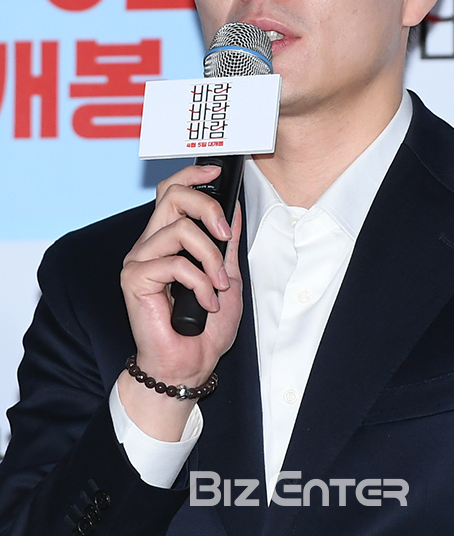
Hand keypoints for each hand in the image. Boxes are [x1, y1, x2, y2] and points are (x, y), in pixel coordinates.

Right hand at [118, 164, 242, 439]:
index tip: (218, 172)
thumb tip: (234, 208)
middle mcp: (150, 243)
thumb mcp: (228, 275)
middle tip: (225, 235)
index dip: (193, 176)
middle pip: (172, 196)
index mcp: (169, 239)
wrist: (190, 364)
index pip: (172, 192)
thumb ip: (227, 243)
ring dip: (210, 257)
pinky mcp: (135, 279)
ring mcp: (139, 260)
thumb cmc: (206, 326)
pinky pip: (174, 263)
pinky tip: (206, 302)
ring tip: (220, 284)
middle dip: (207, 207)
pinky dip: (200, 282)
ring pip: (179, 229)